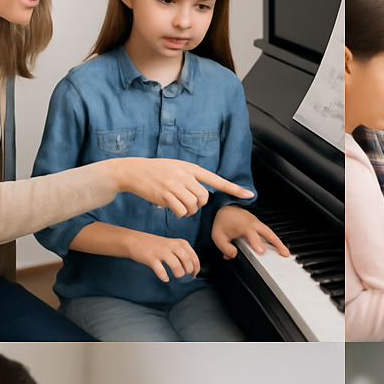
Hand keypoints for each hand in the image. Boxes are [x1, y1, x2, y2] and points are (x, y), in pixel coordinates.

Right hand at [112, 158, 253, 217]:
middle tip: (189, 204)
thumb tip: (201, 195)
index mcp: (191, 168)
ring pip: (194, 206)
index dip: (233, 188)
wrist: (134, 171)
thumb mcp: (176, 168)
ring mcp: (175, 184)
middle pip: (204, 198)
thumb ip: (190, 178)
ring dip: (189, 212)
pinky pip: (181, 211)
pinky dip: (180, 214)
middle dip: (199, 205)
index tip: (249, 194)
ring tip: (181, 208)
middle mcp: (185, 175)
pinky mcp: (165, 195)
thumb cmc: (156, 172)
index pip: (216, 179)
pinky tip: (174, 211)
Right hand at [124, 231, 199, 281]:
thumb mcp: (172, 245)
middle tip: (184, 275)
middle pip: (187, 260)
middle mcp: (172, 245)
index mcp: (180, 243)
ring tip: (176, 276)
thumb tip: (192, 269)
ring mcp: (161, 251)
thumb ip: (182, 253)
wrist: (135, 241)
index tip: (194, 275)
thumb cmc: (156, 246)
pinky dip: (164, 277)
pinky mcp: (151, 258)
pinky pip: (161, 271)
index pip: (193, 257)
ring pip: (176, 266)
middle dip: (188, 271)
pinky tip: (165, 278)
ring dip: (178, 273)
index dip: (196, 268)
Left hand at [212, 204, 289, 259]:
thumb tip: (233, 255)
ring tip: (285, 253)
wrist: (225, 209)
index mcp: (242, 225)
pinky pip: (269, 232)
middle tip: (284, 253)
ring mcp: (257, 223)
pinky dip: (275, 239)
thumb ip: (225, 248)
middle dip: (276, 243)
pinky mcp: (259, 225)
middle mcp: (252, 223)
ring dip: (279, 242)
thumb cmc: (223, 222)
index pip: (251, 234)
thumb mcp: (218, 237)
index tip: (261, 251)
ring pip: (270, 232)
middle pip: (267, 232)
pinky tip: (279, 247)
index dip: (256, 242)